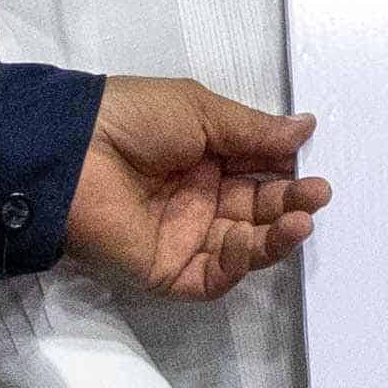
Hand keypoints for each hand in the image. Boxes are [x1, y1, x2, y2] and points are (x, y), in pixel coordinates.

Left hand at [70, 78, 326, 301]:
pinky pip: (212, 277)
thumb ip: (254, 130)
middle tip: (318, 193)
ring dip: (276, 236)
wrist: (69, 152)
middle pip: (258, 211)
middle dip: (291, 202)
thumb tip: (307, 128)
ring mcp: (183, 238)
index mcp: (204, 159)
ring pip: (243, 247)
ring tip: (302, 219)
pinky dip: (238, 264)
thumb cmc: (132, 120)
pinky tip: (255, 241)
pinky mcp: (165, 271)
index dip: (289, 170)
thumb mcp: (199, 111)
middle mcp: (198, 200)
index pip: (260, 171)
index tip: (317, 162)